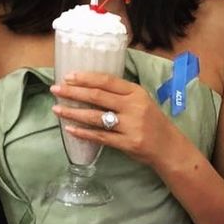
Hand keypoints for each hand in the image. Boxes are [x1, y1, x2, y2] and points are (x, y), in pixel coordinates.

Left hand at [51, 72, 180, 167]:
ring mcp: (130, 126)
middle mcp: (133, 107)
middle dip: (73, 92)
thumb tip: (89, 87)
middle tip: (55, 89)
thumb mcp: (141, 101)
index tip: (68, 76)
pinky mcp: (127, 143)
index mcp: (136, 92)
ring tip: (56, 109)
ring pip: (95, 117)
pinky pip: (100, 137)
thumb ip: (121, 94)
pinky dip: (83, 133)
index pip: (107, 81)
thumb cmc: (151, 121)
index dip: (86, 78)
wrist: (168, 146)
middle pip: (97, 96)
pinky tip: (70, 129)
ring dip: (73, 113)